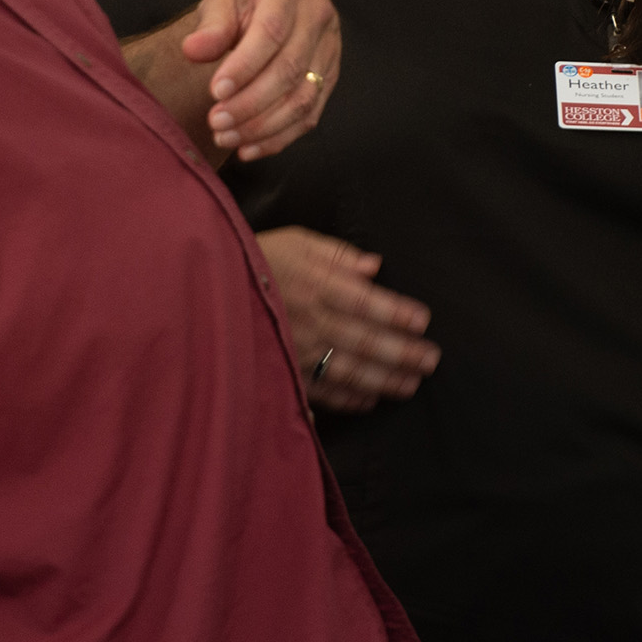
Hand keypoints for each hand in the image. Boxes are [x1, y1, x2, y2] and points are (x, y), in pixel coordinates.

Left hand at [180, 0, 339, 161]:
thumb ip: (212, 23)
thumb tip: (193, 51)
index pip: (271, 32)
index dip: (244, 66)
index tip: (215, 91)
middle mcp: (318, 18)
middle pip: (289, 70)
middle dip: (250, 103)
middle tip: (215, 121)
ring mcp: (329, 50)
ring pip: (303, 99)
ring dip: (263, 126)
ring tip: (225, 137)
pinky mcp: (330, 76)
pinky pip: (310, 115)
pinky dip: (279, 138)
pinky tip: (248, 148)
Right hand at [256, 228, 439, 412]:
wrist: (209, 288)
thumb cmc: (258, 260)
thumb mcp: (295, 242)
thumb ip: (337, 254)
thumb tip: (374, 265)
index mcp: (315, 285)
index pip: (364, 302)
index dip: (395, 313)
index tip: (423, 321)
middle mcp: (309, 321)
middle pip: (363, 341)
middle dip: (401, 353)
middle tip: (431, 360)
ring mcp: (296, 351)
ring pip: (347, 371)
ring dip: (383, 380)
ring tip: (411, 384)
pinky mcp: (284, 371)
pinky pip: (320, 391)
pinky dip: (347, 399)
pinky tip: (369, 400)